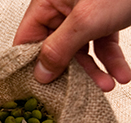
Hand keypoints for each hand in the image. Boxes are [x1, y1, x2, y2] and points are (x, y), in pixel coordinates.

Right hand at [13, 0, 130, 91]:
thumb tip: (40, 73)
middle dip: (71, 71)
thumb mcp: (86, 20)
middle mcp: (63, 7)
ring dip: (95, 71)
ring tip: (107, 85)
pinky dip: (111, 61)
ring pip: (81, 50)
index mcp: (48, 1)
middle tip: (76, 90)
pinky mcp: (104, 18)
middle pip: (55, 48)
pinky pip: (102, 44)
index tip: (39, 85)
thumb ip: (58, 48)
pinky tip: (120, 74)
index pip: (27, 38)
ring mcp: (84, 13)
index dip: (31, 63)